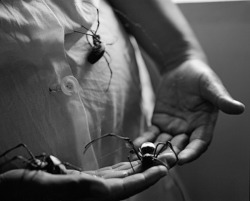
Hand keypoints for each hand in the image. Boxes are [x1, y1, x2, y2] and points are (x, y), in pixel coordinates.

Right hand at [0, 161, 166, 200]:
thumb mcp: (48, 188)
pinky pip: (106, 176)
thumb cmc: (23, 194)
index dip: (146, 179)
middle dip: (147, 172)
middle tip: (163, 160)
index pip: (127, 189)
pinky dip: (119, 169)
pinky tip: (126, 164)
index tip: (163, 168)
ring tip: (150, 159)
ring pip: (119, 179)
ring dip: (136, 169)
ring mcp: (88, 190)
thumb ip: (77, 187)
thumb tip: (102, 186)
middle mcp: (93, 195)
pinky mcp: (80, 183)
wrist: (9, 193)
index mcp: (91, 197)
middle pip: (127, 184)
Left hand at [134, 59, 244, 164]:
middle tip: (161, 162)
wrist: (180, 67)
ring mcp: (172, 127)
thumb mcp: (210, 85)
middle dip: (171, 155)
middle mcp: (188, 129)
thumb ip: (220, 98)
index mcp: (203, 124)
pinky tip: (136, 145)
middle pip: (180, 147)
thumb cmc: (199, 75)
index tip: (183, 160)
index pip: (199, 143)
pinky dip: (145, 140)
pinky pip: (151, 133)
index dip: (192, 152)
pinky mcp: (159, 121)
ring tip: (145, 158)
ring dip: (155, 151)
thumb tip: (239, 108)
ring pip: (164, 143)